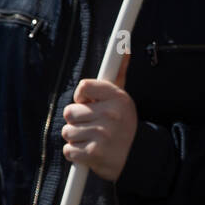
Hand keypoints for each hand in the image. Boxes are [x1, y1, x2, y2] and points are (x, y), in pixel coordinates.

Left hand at [62, 54, 134, 180]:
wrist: (137, 158)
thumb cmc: (124, 125)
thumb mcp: (123, 99)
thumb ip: (119, 73)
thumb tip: (124, 47)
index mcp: (117, 97)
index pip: (83, 87)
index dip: (81, 97)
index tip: (89, 104)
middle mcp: (110, 113)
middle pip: (70, 111)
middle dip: (76, 121)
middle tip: (92, 126)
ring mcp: (102, 134)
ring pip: (67, 131)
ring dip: (75, 138)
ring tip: (92, 140)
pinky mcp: (95, 153)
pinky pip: (69, 150)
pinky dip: (75, 155)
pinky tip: (89, 152)